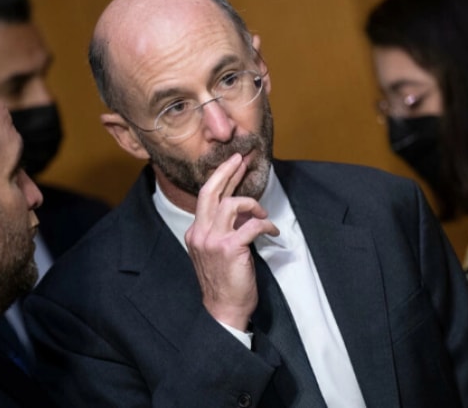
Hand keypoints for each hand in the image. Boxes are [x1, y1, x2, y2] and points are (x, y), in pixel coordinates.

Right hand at [185, 153, 278, 330]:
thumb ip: (223, 230)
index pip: (206, 197)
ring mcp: (212, 241)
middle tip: (240, 158)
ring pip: (230, 203)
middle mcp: (199, 233)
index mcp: (195, 233)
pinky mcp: (229, 249)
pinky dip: (265, 224)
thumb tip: (242, 212)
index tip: (233, 165)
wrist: (223, 310)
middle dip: (227, 171)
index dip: (221, 178)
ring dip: (251, 204)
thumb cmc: (224, 283)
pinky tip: (272, 230)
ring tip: (262, 212)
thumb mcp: (215, 252)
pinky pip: (251, 225)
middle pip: (209, 191)